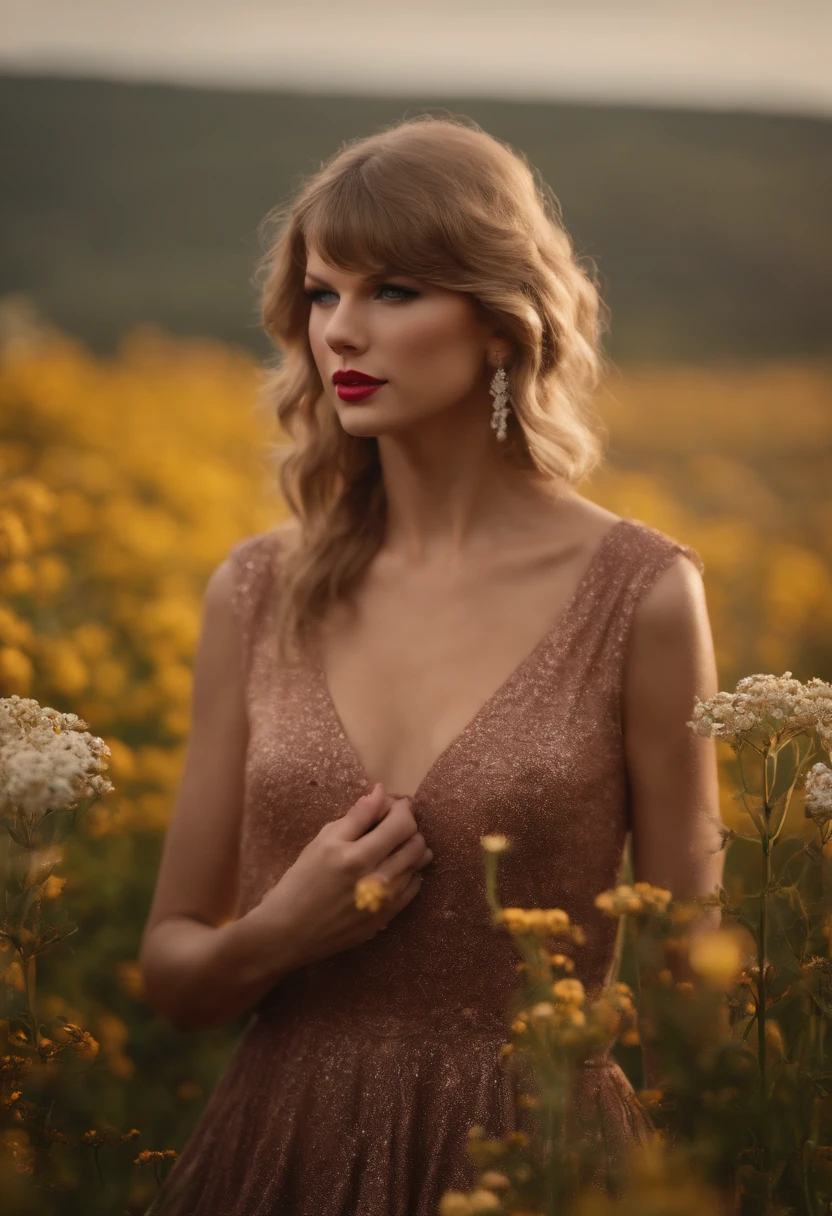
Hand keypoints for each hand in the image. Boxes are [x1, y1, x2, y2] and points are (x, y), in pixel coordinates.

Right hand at [249, 783, 431, 967]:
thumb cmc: (300, 882)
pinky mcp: (387, 918)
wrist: (289, 932)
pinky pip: (414, 887)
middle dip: (409, 827)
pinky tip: (392, 868)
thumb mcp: (322, 842)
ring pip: (418, 864)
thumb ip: (356, 816)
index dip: (402, 808)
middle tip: (393, 823)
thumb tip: (381, 793)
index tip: (394, 805)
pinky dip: (408, 872)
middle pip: (416, 843)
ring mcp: (385, 903)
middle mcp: (378, 881)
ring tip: (392, 845)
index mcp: (357, 857)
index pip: (401, 823)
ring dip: (411, 848)